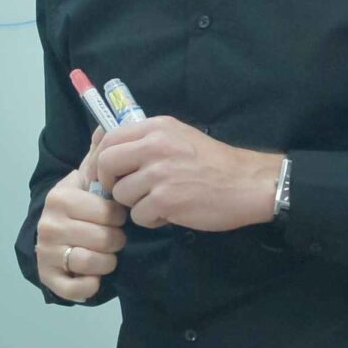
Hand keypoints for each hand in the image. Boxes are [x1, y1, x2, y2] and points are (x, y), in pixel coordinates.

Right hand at [33, 129, 125, 301]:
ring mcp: (47, 252)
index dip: (117, 216)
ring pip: (96, 262)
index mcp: (60, 197)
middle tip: (109, 236)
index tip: (111, 215)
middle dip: (115, 240)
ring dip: (107, 262)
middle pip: (106, 239)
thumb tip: (105, 127)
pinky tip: (92, 275)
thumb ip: (98, 158)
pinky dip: (92, 284)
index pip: (108, 212)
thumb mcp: (86, 181)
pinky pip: (81, 288)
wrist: (51, 239)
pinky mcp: (49, 279)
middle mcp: (49, 224)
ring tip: (104, 254)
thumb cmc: (77, 207)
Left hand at [92, 117, 282, 232]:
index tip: (108, 174)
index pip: (108, 138)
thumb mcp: (179, 137)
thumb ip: (148, 141)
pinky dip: (151, 219)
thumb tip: (112, 153)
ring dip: (135, 204)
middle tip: (125, 192)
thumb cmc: (214, 162)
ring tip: (159, 202)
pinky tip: (170, 213)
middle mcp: (154, 146)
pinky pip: (138, 216)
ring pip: (120, 194)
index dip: (101, 159)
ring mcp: (159, 174)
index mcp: (156, 127)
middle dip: (110, 183)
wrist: (247, 183)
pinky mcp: (165, 201)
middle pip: (106, 165)